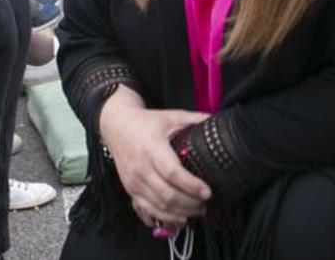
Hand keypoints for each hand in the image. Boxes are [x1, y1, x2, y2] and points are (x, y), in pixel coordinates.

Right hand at [98, 87, 210, 228]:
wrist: (117, 127)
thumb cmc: (146, 122)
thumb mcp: (171, 116)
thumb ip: (195, 119)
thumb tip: (217, 122)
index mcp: (152, 148)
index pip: (172, 172)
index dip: (191, 185)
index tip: (207, 192)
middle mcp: (141, 168)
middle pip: (167, 195)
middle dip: (190, 204)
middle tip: (206, 203)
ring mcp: (134, 182)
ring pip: (159, 207)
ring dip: (180, 214)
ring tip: (197, 211)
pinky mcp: (130, 191)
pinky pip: (147, 212)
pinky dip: (164, 219)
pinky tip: (178, 219)